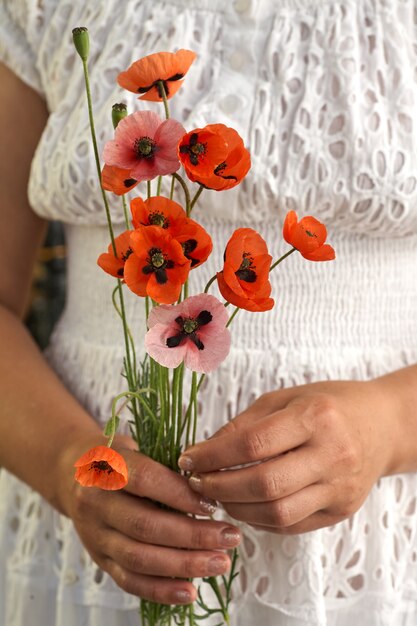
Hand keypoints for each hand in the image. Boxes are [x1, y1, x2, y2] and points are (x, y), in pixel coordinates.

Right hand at [60, 435, 240, 604]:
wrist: (75, 473)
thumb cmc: (120, 459)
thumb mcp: (139, 449)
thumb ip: (167, 465)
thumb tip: (210, 485)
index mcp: (107, 467)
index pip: (145, 480)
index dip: (181, 494)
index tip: (214, 504)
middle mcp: (95, 502)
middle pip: (145, 525)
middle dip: (193, 535)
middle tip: (230, 537)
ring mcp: (95, 535)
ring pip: (139, 557)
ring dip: (184, 564)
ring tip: (219, 562)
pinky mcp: (99, 559)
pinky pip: (129, 581)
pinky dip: (161, 590)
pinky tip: (191, 591)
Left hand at [178, 379, 401, 533]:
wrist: (380, 425)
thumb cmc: (327, 405)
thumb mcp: (284, 399)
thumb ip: (243, 425)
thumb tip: (202, 453)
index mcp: (315, 417)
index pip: (253, 443)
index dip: (213, 455)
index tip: (189, 459)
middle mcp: (332, 454)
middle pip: (264, 484)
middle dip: (219, 488)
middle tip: (196, 483)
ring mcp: (339, 488)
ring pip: (276, 512)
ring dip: (236, 509)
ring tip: (218, 496)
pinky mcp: (340, 511)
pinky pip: (290, 525)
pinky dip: (259, 519)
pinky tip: (244, 505)